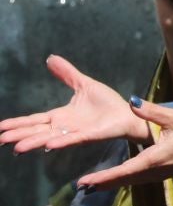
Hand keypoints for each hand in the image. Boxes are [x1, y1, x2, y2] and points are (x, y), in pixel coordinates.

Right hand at [0, 56, 147, 155]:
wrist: (127, 113)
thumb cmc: (107, 103)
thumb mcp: (83, 84)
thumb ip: (67, 74)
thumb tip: (50, 58)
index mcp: (61, 116)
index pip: (35, 120)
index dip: (18, 123)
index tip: (0, 127)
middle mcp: (64, 126)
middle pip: (37, 131)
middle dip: (19, 134)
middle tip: (1, 139)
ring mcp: (75, 132)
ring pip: (50, 138)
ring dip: (33, 142)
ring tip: (17, 147)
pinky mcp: (89, 135)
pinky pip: (73, 139)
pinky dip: (61, 141)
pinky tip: (48, 145)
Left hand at [75, 101, 172, 190]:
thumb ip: (152, 111)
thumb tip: (131, 101)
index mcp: (153, 159)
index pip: (123, 171)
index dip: (103, 177)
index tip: (85, 181)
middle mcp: (151, 172)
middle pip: (121, 181)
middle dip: (101, 183)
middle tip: (80, 187)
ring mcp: (154, 176)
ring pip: (127, 182)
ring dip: (109, 184)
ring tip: (89, 185)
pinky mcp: (158, 175)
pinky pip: (134, 180)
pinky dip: (120, 181)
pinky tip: (111, 180)